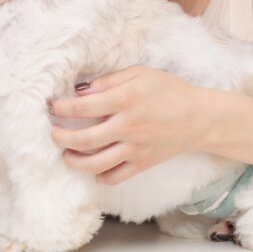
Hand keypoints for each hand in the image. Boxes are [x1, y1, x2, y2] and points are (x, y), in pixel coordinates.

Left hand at [48, 66, 209, 183]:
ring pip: (95, 163)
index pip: (84, 107)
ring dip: (74, 161)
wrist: (200, 117)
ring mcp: (135, 148)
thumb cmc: (169, 91)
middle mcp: (128, 126)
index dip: (62, 108)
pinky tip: (93, 168)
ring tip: (66, 154)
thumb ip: (109, 80)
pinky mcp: (142, 164)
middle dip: (61, 137)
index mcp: (126, 100)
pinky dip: (100, 176)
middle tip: (52, 133)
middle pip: (84, 139)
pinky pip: (115, 177)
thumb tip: (81, 90)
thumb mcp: (140, 74)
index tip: (52, 107)